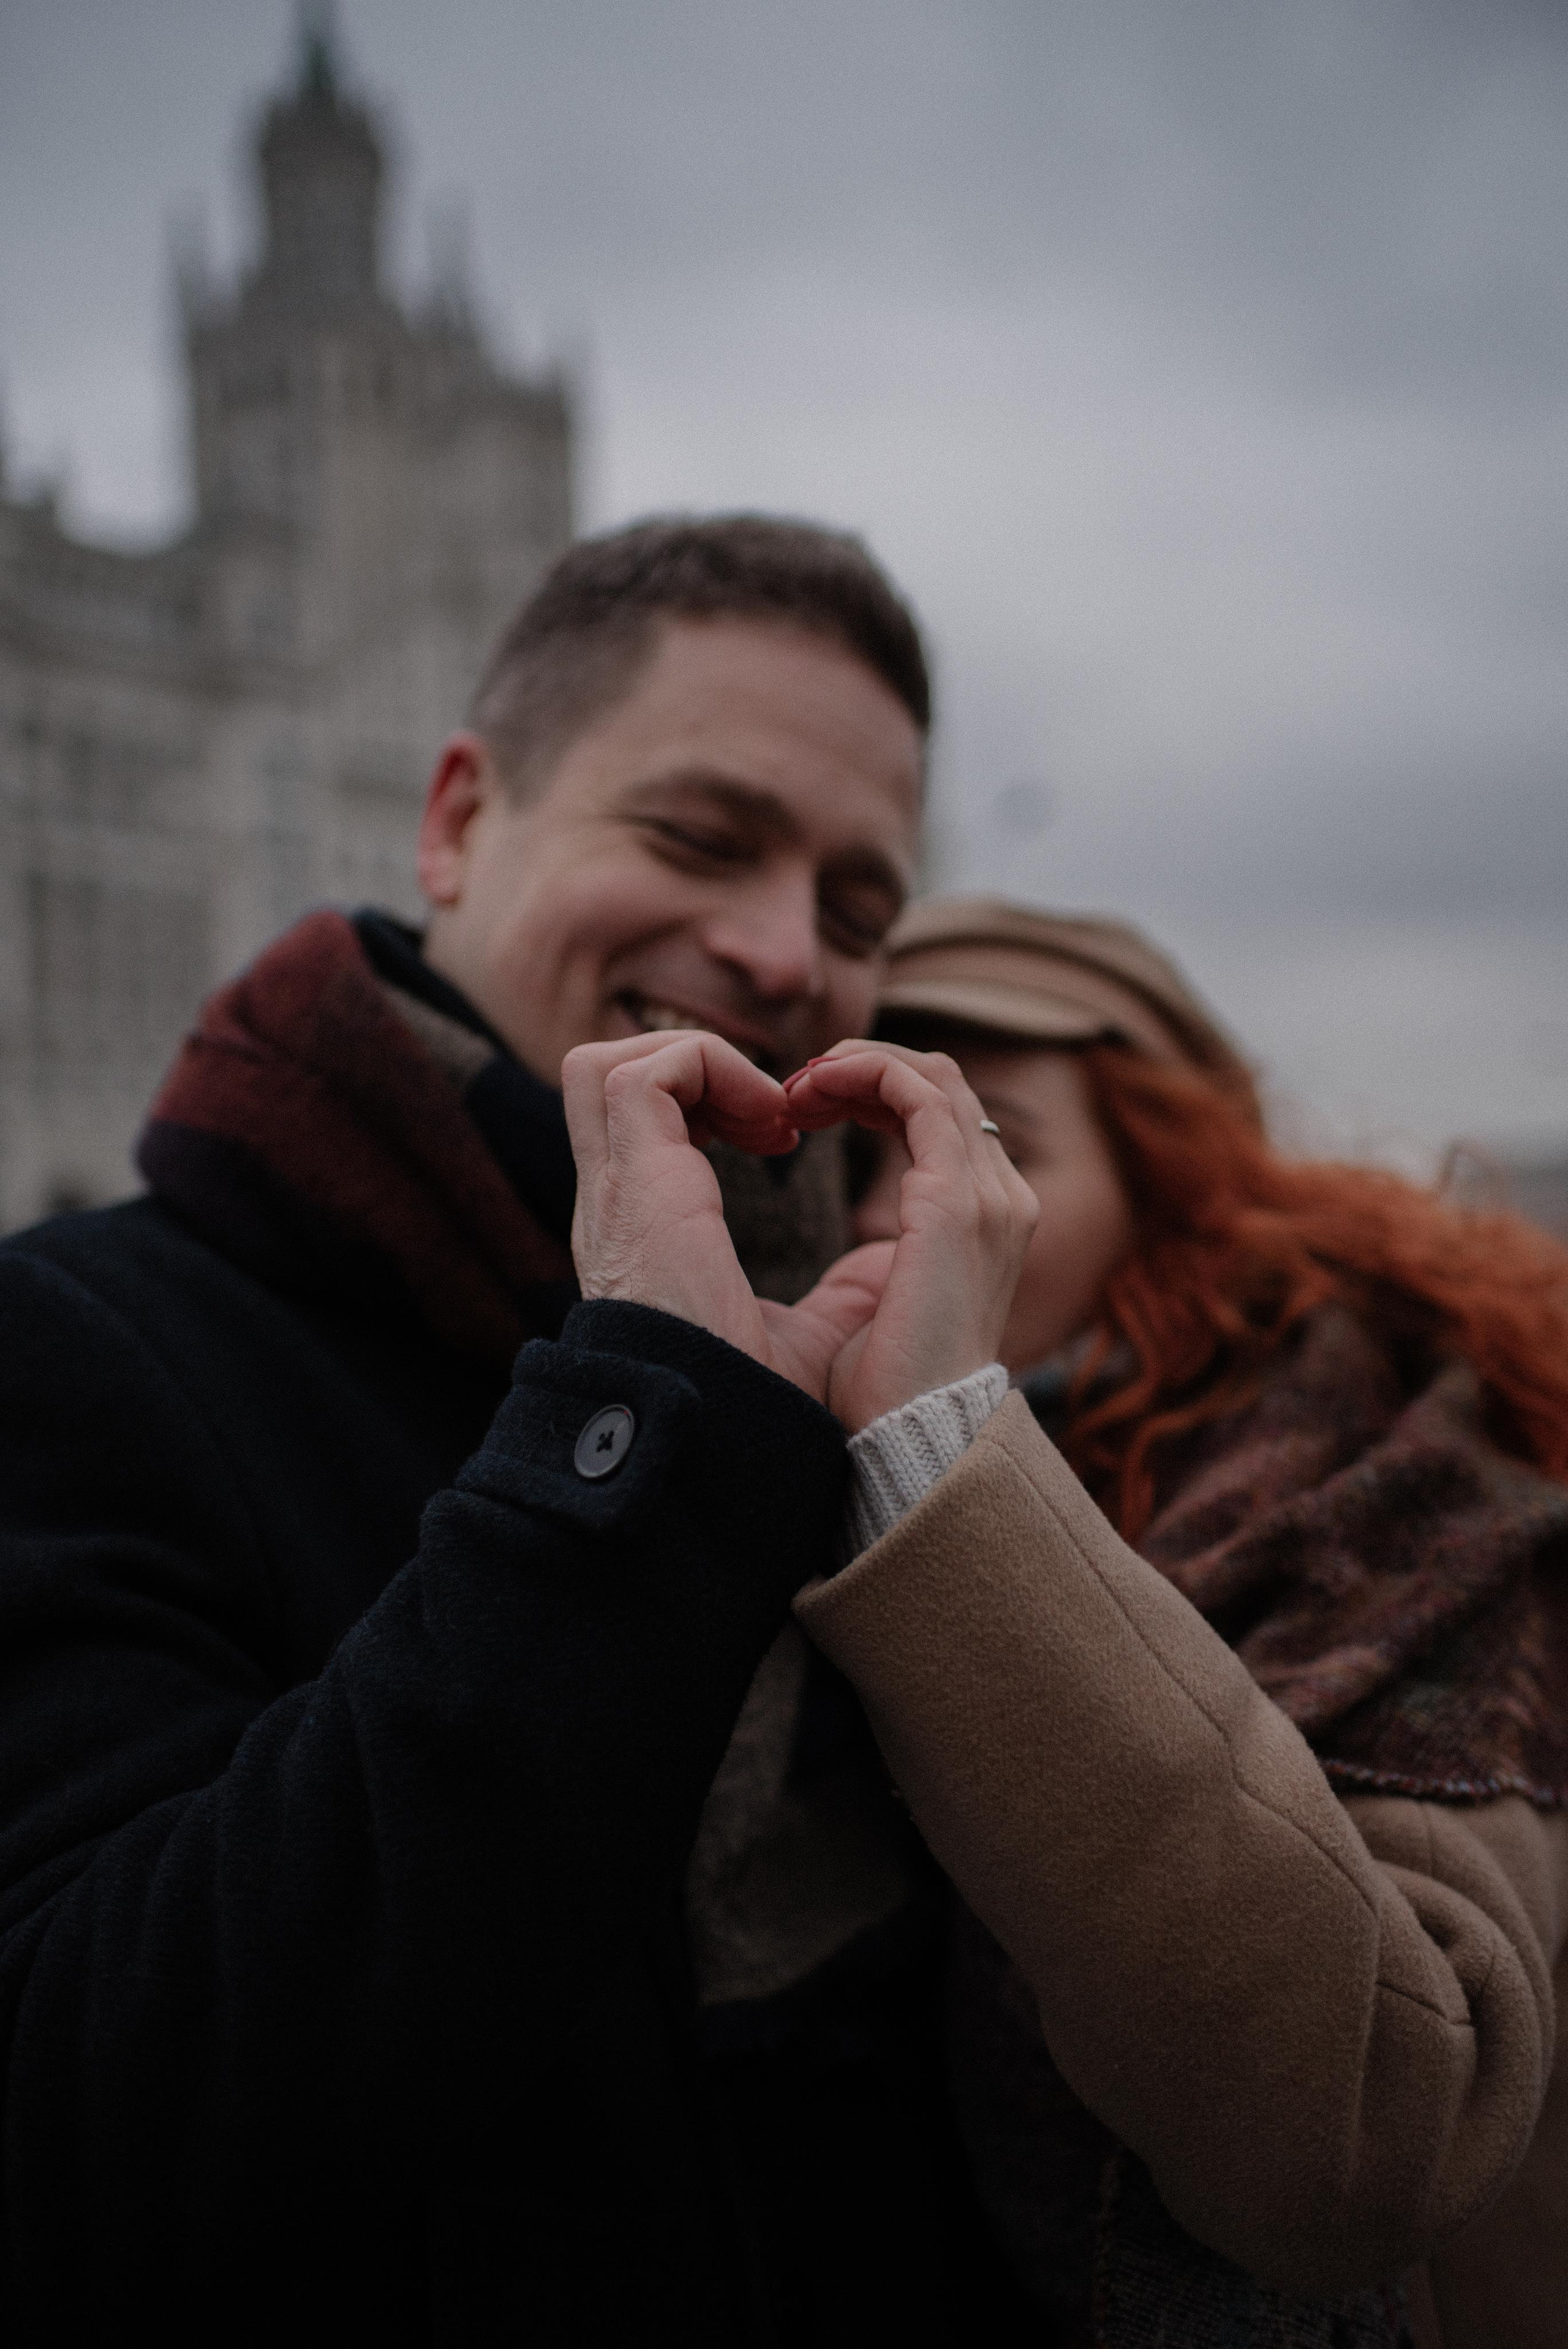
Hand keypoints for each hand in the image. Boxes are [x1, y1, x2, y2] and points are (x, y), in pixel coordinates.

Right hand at [561, 1031, 889, 1402]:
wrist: (737, 1449)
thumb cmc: (766, 1410)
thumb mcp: (810, 1335)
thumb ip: (840, 1290)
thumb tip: (890, 1258)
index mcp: (645, 1237)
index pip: (635, 1128)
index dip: (708, 1103)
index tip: (784, 1134)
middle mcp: (616, 1208)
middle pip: (598, 1082)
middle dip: (692, 1067)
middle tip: (778, 1111)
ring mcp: (617, 1194)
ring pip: (607, 1066)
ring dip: (703, 1065)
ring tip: (776, 1114)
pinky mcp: (636, 1183)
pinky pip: (650, 1074)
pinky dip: (714, 1070)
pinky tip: (775, 1126)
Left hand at [782, 1042, 1038, 1430]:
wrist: (910, 1441)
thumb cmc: (884, 1392)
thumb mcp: (886, 1309)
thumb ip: (886, 1267)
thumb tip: (862, 1260)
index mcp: (985, 1221)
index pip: (940, 1118)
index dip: (872, 1095)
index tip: (803, 1111)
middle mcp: (1001, 1198)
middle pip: (939, 1084)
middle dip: (861, 1069)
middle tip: (792, 1091)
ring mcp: (988, 1197)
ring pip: (930, 1077)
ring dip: (856, 1065)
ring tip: (796, 1087)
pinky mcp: (956, 1203)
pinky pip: (915, 1096)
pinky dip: (862, 1075)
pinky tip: (812, 1091)